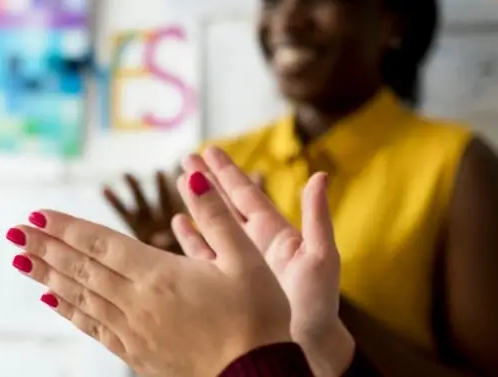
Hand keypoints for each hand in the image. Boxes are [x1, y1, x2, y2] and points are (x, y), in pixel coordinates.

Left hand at [10, 172, 290, 376]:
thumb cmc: (257, 318)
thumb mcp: (246, 259)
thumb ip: (215, 217)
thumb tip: (191, 176)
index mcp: (160, 274)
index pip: (100, 243)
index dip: (66, 227)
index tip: (37, 214)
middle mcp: (137, 301)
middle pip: (81, 267)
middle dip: (45, 246)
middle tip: (14, 230)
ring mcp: (133, 329)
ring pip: (80, 296)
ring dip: (48, 275)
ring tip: (20, 259)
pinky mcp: (137, 353)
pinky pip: (93, 326)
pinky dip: (70, 310)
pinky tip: (52, 299)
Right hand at [176, 147, 351, 375]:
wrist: (304, 347)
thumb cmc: (318, 305)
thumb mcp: (321, 257)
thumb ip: (317, 217)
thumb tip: (319, 175)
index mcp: (274, 233)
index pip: (245, 194)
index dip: (228, 172)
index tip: (210, 150)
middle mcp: (252, 244)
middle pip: (223, 204)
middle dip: (206, 180)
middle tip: (186, 158)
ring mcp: (237, 264)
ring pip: (211, 226)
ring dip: (195, 204)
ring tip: (179, 182)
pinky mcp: (225, 284)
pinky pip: (202, 255)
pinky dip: (190, 238)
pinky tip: (177, 223)